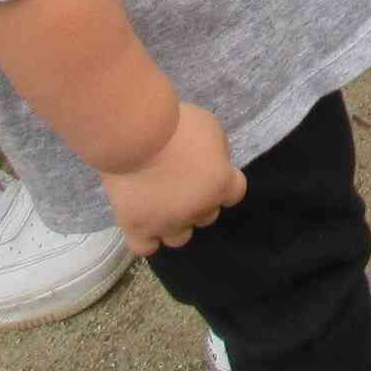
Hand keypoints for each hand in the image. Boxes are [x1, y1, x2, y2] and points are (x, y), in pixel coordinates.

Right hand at [99, 102, 245, 254]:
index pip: (235, 194)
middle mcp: (197, 210)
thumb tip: (211, 164)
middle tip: (180, 180)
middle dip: (198, 200)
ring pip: (180, 237)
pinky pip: (146, 247)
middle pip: (207, 215)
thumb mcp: (210, 127)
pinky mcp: (136, 228)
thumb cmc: (176, 124)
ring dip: (176, 222)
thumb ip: (216, 152)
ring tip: (161, 203)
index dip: (223, 181)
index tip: (210, 170)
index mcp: (220, 185)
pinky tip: (144, 222)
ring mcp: (167, 223)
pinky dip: (147, 238)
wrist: (135, 134)